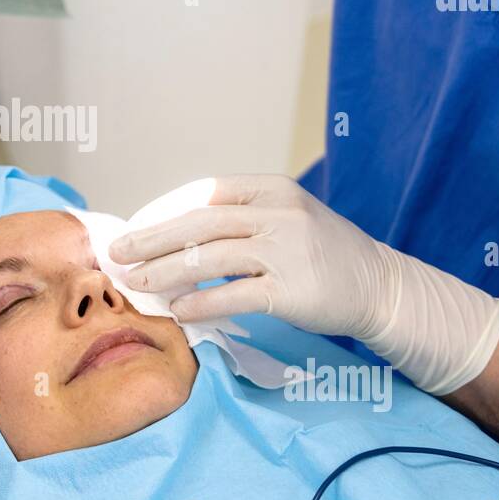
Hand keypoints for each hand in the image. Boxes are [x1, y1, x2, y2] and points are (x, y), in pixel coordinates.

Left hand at [108, 175, 498, 394]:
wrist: (381, 287)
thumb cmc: (325, 254)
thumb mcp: (289, 217)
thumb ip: (243, 217)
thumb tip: (177, 234)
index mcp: (273, 189)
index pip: (207, 193)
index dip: (165, 211)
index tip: (135, 227)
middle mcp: (279, 213)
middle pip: (199, 222)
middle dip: (151, 238)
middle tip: (117, 252)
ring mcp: (286, 250)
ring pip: (209, 258)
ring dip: (164, 272)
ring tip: (134, 283)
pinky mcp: (291, 290)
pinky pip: (233, 295)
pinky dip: (200, 303)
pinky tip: (176, 310)